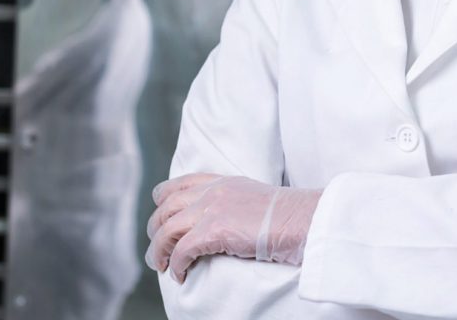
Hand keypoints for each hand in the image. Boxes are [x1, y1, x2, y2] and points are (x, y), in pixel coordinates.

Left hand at [145, 173, 321, 283]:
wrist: (301, 218)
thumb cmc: (285, 215)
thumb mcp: (252, 196)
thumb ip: (232, 200)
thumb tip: (220, 221)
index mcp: (221, 181)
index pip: (178, 184)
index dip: (162, 201)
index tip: (160, 217)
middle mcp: (212, 191)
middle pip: (166, 207)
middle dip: (155, 230)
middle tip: (157, 251)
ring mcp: (212, 208)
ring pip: (166, 229)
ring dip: (158, 251)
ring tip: (162, 266)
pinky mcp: (215, 229)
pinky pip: (181, 250)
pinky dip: (175, 265)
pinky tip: (180, 275)